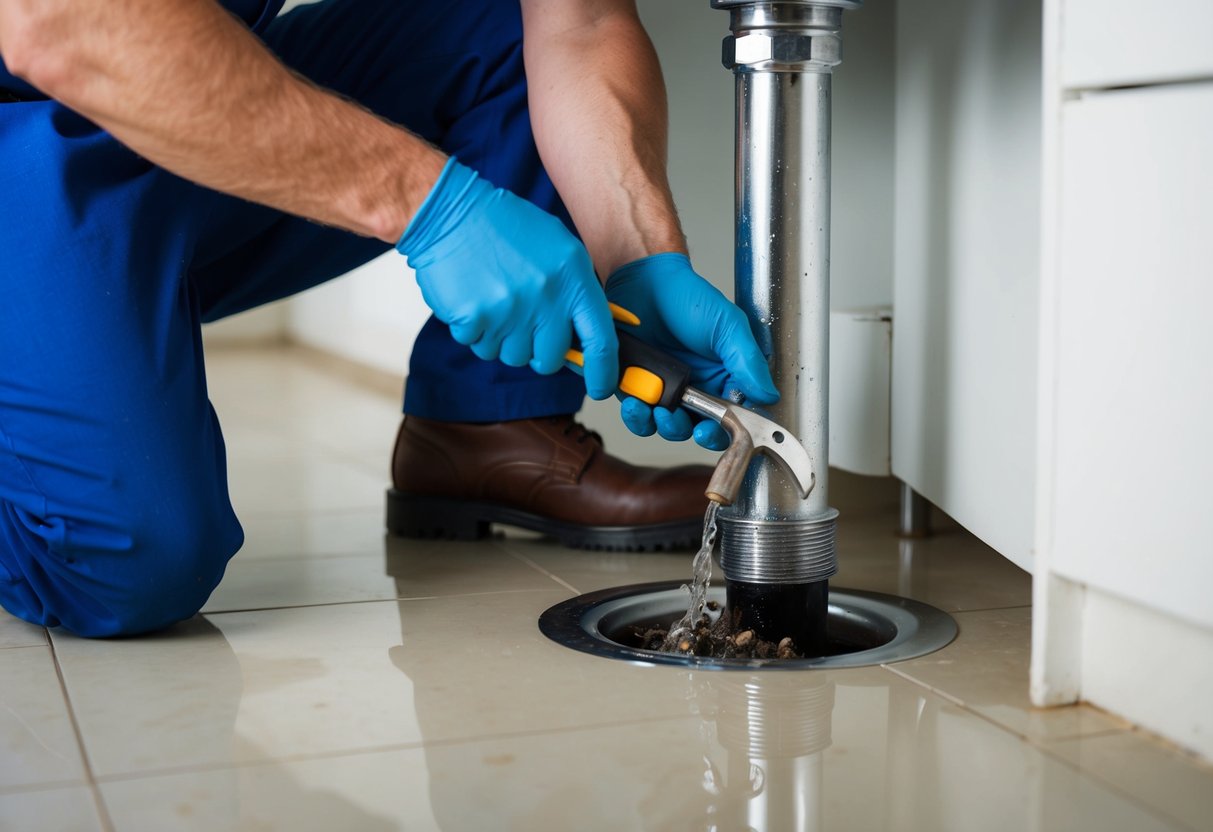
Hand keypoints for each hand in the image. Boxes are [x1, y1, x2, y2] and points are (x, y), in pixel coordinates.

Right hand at [397, 158, 617, 398]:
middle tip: (524, 326)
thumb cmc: (507, 229)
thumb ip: (577, 291)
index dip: (603, 372)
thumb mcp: (559, 248)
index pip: (600, 340)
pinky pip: (480, 346)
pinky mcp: (475, 319)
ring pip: (512, 356)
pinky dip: (475, 331)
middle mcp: (546, 298)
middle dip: (538, 353)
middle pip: (550, 359)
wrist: (452, 213)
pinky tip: (473, 300)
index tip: (600, 387)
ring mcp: (510, 310)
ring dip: (502, 340)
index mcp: (573, 277)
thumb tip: (592, 340)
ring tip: (494, 302)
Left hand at [606, 253, 778, 449]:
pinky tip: (637, 402)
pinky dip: (637, 416)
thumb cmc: (688, 297)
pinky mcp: (638, 389)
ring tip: (659, 410)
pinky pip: (638, 416)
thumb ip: (748, 361)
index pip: (732, 417)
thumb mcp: (728, 326)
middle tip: (690, 426)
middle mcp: (697, 389)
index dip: (726, 430)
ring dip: (664, 426)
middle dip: (694, 432)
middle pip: (699, 430)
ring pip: (668, 428)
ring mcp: (666, 391)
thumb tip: (768, 394)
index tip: (717, 428)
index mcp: (724, 377)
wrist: (644, 281)